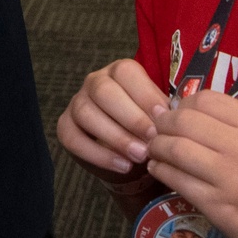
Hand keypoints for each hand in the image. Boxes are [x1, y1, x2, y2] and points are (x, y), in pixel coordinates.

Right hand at [59, 57, 167, 182]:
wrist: (129, 151)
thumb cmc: (147, 126)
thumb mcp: (158, 114)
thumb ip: (162, 112)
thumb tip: (172, 118)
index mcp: (119, 72)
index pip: (125, 73)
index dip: (144, 95)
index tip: (163, 119)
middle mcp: (94, 82)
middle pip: (103, 91)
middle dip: (130, 118)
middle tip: (151, 141)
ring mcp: (76, 103)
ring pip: (86, 113)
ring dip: (115, 137)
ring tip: (139, 156)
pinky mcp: (65, 127)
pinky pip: (73, 139)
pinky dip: (98, 155)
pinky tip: (122, 166)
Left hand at [144, 88, 237, 237]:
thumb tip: (196, 115)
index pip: (205, 99)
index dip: (183, 104)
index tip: (177, 113)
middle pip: (183, 121)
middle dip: (163, 124)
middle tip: (157, 130)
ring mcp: (229, 178)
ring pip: (175, 149)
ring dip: (157, 147)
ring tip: (154, 150)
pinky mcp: (218, 207)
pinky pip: (177, 180)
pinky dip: (161, 171)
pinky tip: (159, 170)